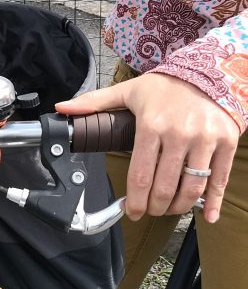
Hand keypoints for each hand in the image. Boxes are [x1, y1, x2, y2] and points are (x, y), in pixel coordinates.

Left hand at [56, 74, 240, 223]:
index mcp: (151, 125)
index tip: (130, 211)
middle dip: (154, 207)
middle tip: (149, 210)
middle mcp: (179, 134)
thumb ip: (94, 103)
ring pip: (192, 187)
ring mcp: (205, 139)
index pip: (140, 175)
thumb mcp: (128, 91)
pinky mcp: (226, 142)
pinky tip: (207, 216)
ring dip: (178, 207)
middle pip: (164, 187)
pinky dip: (214, 202)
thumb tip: (62, 109)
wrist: (208, 71)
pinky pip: (220, 179)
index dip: (134, 200)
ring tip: (169, 209)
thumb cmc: (165, 86)